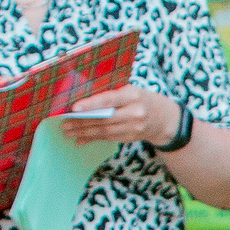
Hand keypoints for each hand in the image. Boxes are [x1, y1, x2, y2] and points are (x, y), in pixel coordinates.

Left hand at [59, 83, 180, 147]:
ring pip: (104, 131)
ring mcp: (134, 128)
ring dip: (83, 131)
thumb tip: (83, 101)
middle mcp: (135, 113)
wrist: (165, 119)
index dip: (92, 105)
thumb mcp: (131, 91)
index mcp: (133, 95)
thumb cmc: (143, 99)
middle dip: (82, 121)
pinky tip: (79, 139)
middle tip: (64, 122)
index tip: (74, 108)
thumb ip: (112, 94)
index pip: (110, 100)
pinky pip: (107, 139)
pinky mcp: (130, 138)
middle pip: (104, 118)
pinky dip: (92, 138)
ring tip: (67, 131)